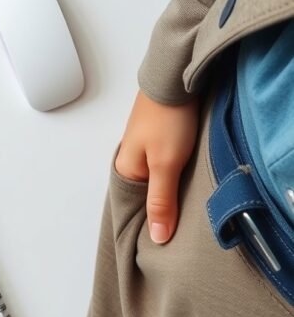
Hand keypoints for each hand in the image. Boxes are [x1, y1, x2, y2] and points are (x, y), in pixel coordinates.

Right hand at [115, 90, 199, 243]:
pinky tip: (190, 174)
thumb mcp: (165, 165)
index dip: (154, 222)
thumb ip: (161, 202)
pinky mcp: (160, 137)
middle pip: (147, 194)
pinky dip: (177, 172)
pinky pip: (166, 165)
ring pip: (159, 179)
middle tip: (186, 221)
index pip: (136, 208)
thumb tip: (157, 238)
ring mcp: (145, 148)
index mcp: (124, 172)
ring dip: (173, 188)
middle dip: (165, 206)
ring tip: (190, 199)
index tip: (172, 236)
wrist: (175, 78)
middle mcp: (130, 162)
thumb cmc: (167, 121)